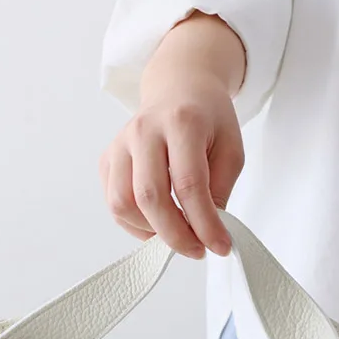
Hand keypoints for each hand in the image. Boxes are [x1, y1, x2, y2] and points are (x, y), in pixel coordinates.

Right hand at [99, 12, 245, 258]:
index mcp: (181, 122)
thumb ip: (219, 189)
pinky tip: (157, 223)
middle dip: (175, 235)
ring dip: (151, 231)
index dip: (204, 223)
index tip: (219, 246)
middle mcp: (144, 130)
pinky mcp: (108, 159)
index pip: (189, 184)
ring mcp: (120, 144)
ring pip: (123, 204)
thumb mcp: (231, 148)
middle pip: (150, 196)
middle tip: (196, 250)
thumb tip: (206, 231)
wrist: (179, 89)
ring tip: (177, 233)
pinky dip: (135, 224)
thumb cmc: (208, 120)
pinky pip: (114, 203)